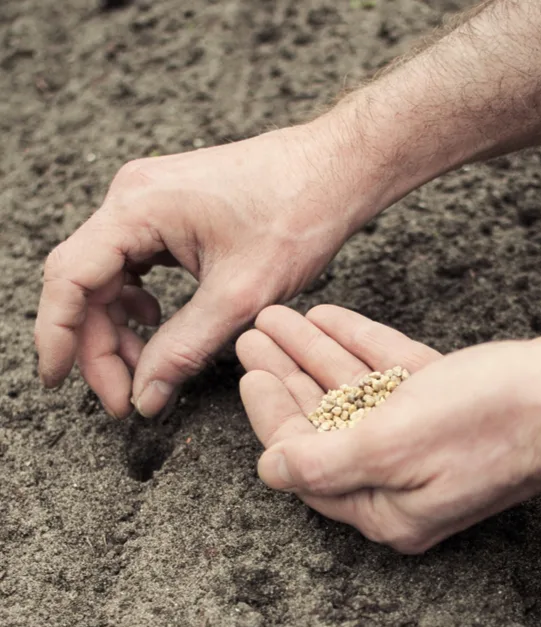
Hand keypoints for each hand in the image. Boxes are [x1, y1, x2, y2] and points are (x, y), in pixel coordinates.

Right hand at [35, 122, 372, 418]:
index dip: (58, 337)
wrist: (337, 169)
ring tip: (145, 369)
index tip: (58, 383)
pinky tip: (158, 326)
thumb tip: (144, 397)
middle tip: (124, 397)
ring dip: (116, 328)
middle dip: (97, 345)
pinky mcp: (166, 211)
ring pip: (105, 277)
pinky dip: (137, 305)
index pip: (68, 278)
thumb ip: (184, 350)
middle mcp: (131, 197)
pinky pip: (130, 264)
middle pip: (83, 283)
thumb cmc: (298, 214)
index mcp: (138, 207)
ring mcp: (147, 201)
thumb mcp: (240, 296)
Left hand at [237, 306, 540, 552]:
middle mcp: (404, 483)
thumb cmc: (491, 422)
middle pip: (326, 426)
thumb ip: (322, 464)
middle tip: (254, 336)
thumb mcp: (391, 446)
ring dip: (316, 355)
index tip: (249, 373)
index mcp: (385, 509)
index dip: (272, 415)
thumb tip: (270, 471)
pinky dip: (362, 348)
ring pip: (356, 396)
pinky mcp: (453, 408)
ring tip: (281, 317)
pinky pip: (393, 377)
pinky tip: (332, 318)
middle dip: (287, 378)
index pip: (307, 463)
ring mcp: (430, 445)